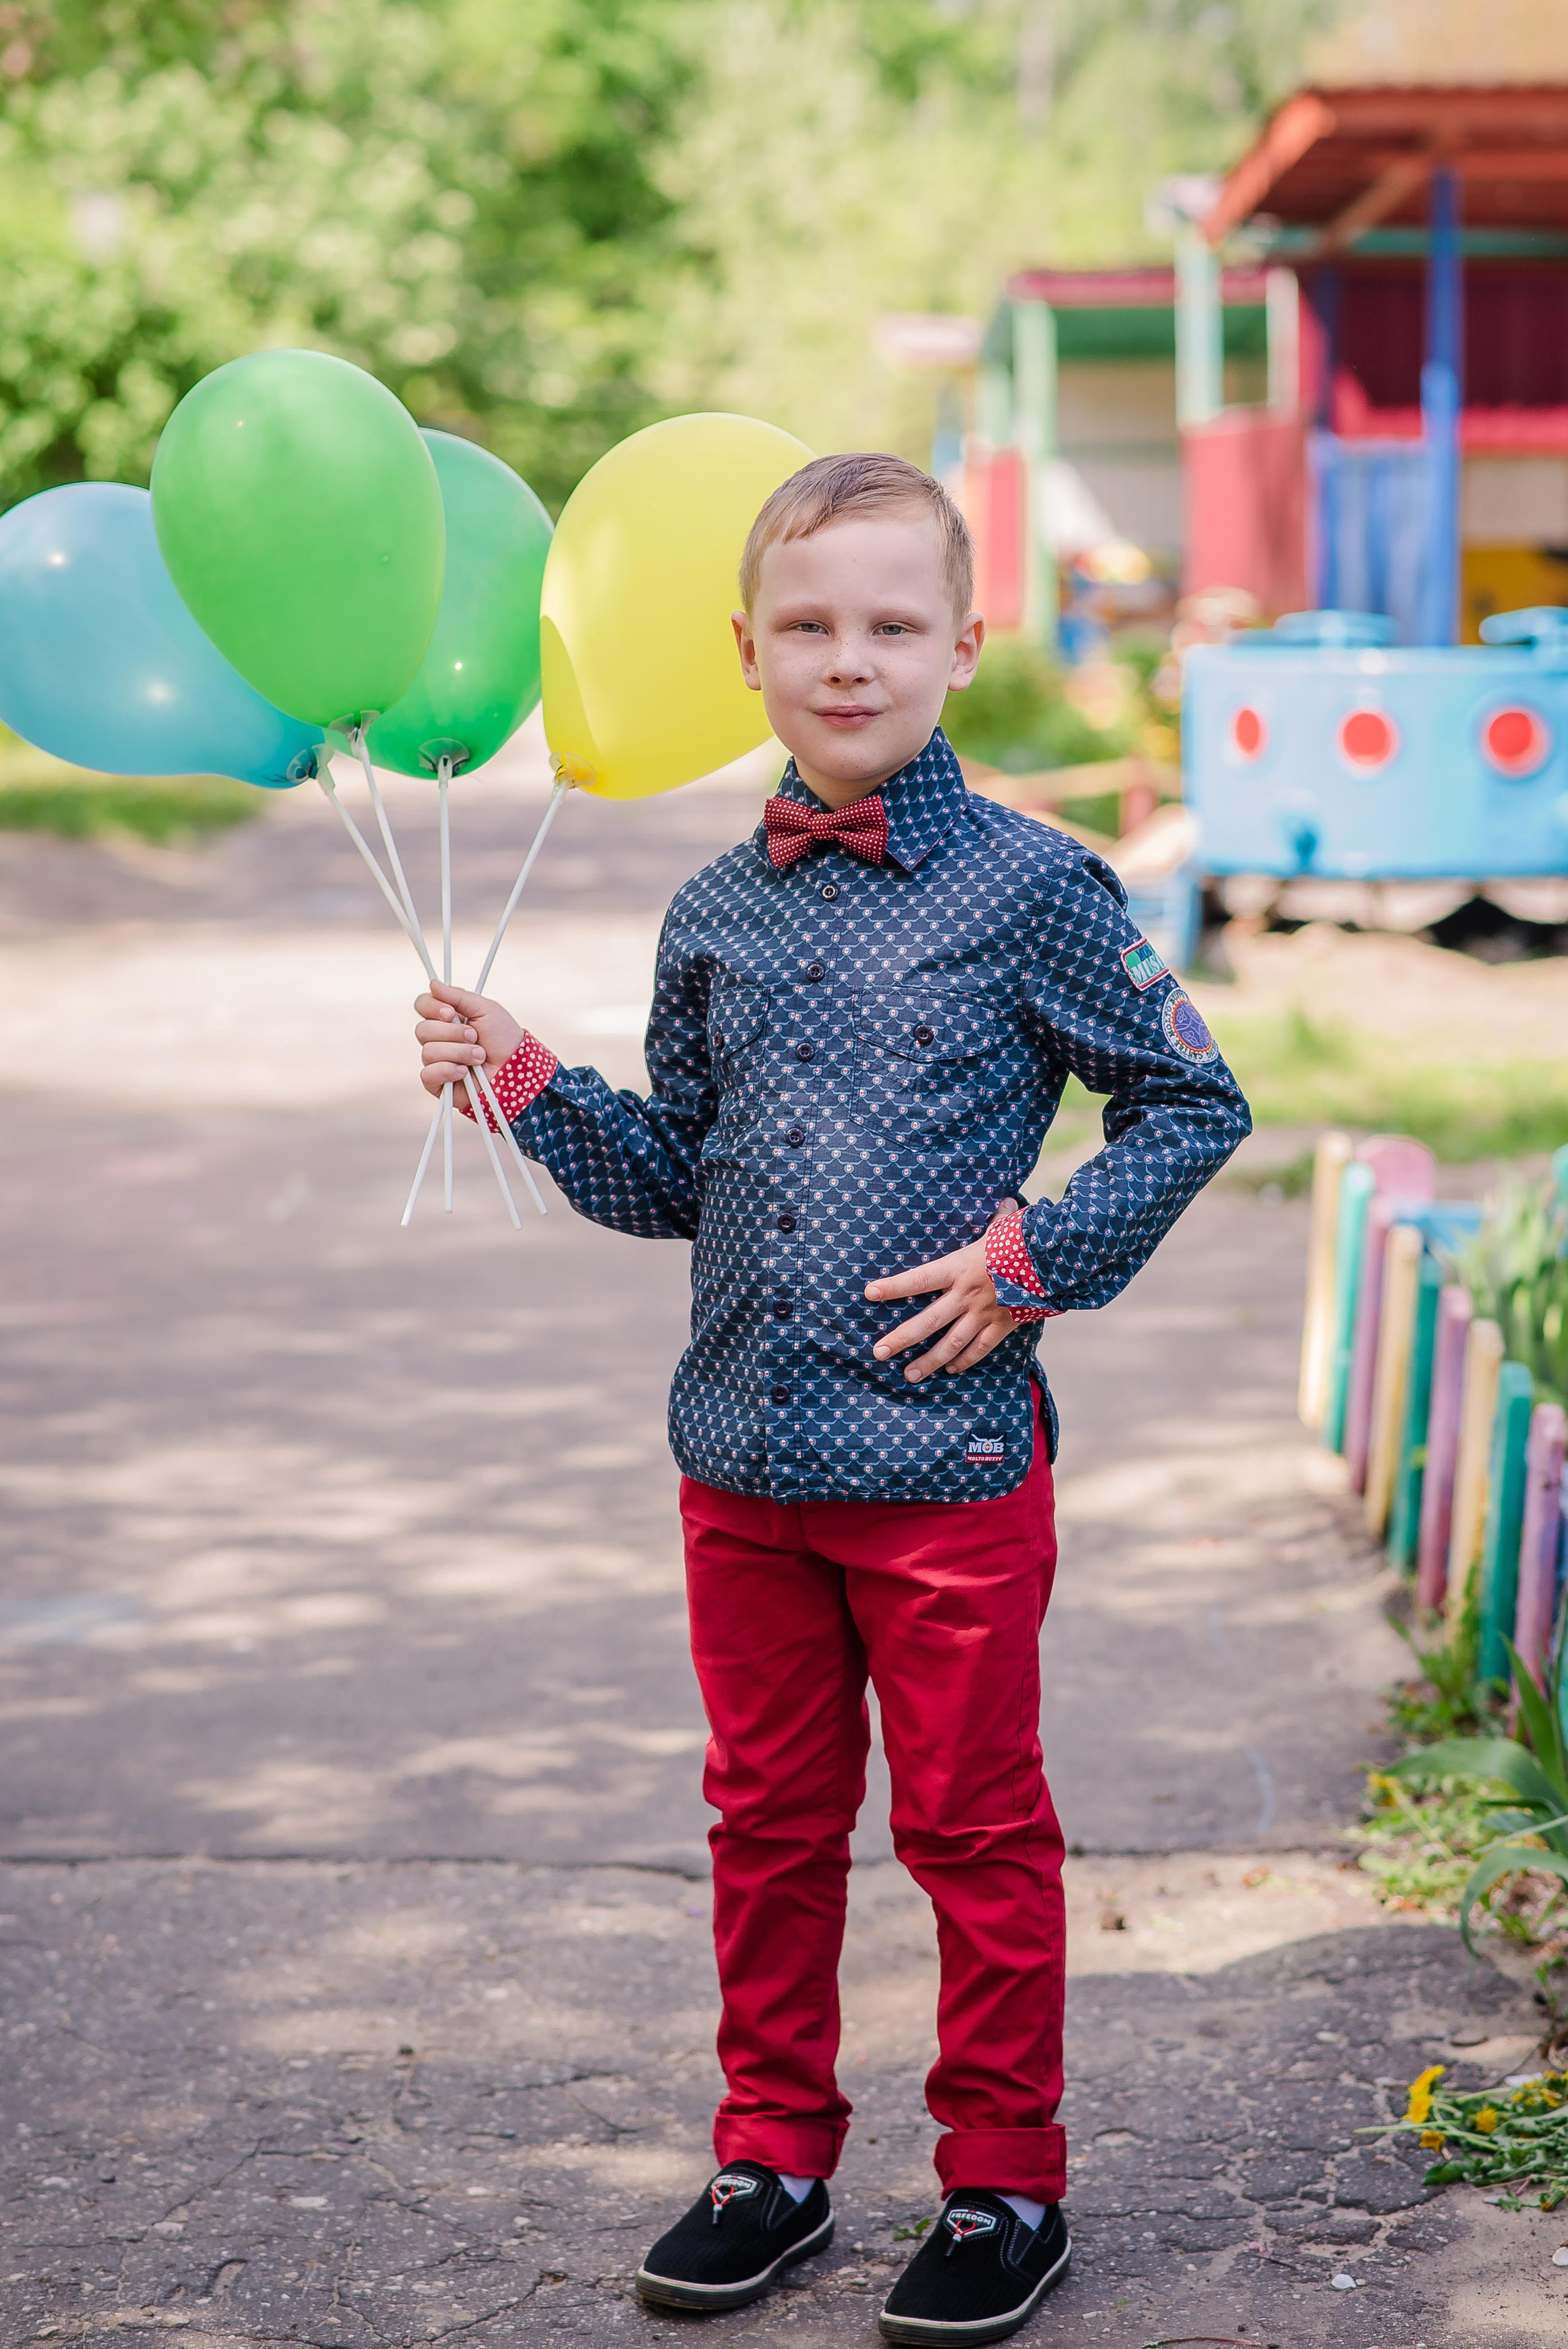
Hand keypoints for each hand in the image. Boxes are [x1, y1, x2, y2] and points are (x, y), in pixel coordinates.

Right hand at [413, 981, 524, 1100]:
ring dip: (459, 1053)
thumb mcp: (485, 1009)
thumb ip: (458, 996)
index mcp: (447, 1018)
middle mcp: (439, 1038)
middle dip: (453, 1033)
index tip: (451, 1013)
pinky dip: (449, 1071)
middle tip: (475, 1037)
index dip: (432, 1008)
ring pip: (429, 1051)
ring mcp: (437, 1061)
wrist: (516, 1068)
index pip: (422, 1005)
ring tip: (479, 1056)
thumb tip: (433, 983)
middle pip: (422, 1029)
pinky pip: (428, 1074)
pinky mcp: (438, 1083)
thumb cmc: (504, 1038)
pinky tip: (465, 1072)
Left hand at [865, 1217, 1019, 1381]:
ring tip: (908, 1374)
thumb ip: (996, 1220)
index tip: (869, 1294)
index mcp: (959, 1268)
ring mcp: (984, 1314)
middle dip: (900, 1339)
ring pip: (950, 1344)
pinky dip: (964, 1360)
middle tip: (878, 1353)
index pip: (917, 1279)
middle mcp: (966, 1294)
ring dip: (928, 1361)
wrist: (1054, 1262)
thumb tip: (1004, 1202)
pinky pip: (979, 1348)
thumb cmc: (1024, 1239)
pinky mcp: (1002, 1325)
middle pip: (926, 1322)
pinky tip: (951, 1369)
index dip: (892, 1287)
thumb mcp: (1003, 1227)